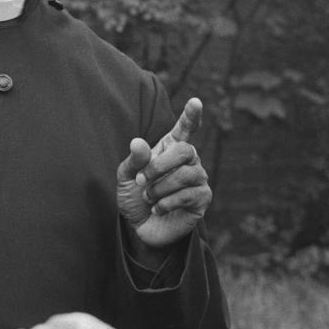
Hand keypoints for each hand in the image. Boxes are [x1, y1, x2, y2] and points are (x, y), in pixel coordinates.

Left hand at [116, 97, 210, 251]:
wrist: (140, 227)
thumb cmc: (135, 196)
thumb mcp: (126, 177)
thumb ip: (133, 160)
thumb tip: (138, 142)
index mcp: (170, 148)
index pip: (185, 128)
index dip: (191, 115)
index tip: (196, 101)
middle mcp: (189, 160)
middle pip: (185, 150)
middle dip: (159, 166)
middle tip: (140, 181)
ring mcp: (198, 179)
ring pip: (186, 174)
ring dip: (160, 187)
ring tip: (148, 197)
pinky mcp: (202, 199)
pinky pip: (189, 194)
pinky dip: (167, 202)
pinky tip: (158, 208)